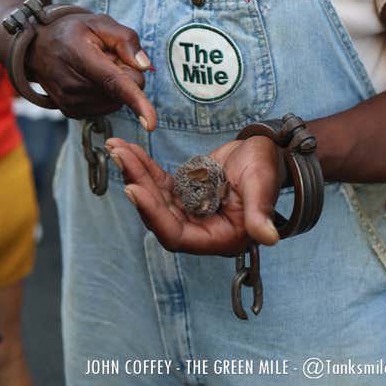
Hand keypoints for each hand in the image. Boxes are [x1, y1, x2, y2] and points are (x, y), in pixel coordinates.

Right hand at [28, 12, 156, 126]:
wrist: (38, 47)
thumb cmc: (73, 32)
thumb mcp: (99, 22)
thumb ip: (126, 39)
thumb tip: (144, 66)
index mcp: (80, 57)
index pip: (113, 82)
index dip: (136, 101)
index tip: (151, 123)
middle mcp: (72, 85)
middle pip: (123, 90)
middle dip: (125, 71)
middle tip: (106, 55)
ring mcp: (70, 102)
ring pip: (117, 100)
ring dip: (115, 84)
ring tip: (96, 66)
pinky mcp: (72, 112)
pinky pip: (107, 106)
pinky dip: (107, 93)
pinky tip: (91, 79)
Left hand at [105, 136, 286, 255]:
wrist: (268, 152)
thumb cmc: (269, 168)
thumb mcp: (262, 185)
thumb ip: (260, 211)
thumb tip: (269, 238)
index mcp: (219, 236)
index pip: (177, 235)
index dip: (153, 215)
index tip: (133, 189)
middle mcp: (201, 228)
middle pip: (158, 214)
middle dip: (137, 185)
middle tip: (119, 156)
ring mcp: (190, 210)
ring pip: (154, 197)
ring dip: (135, 173)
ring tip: (117, 147)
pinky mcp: (185, 192)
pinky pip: (158, 183)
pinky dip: (143, 166)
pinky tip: (128, 149)